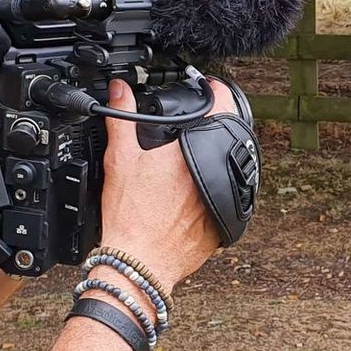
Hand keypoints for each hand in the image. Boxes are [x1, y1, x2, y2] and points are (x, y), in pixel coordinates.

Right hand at [97, 76, 238, 290]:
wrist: (139, 262)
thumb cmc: (131, 217)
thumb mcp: (120, 159)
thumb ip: (122, 118)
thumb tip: (120, 90)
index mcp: (194, 151)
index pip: (220, 107)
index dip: (215, 92)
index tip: (210, 89)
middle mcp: (217, 171)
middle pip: (227, 135)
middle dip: (212, 127)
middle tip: (192, 128)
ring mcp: (227, 195)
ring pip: (231, 164)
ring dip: (216, 157)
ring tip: (190, 160)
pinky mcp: (229, 218)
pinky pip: (229, 192)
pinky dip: (216, 186)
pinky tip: (194, 191)